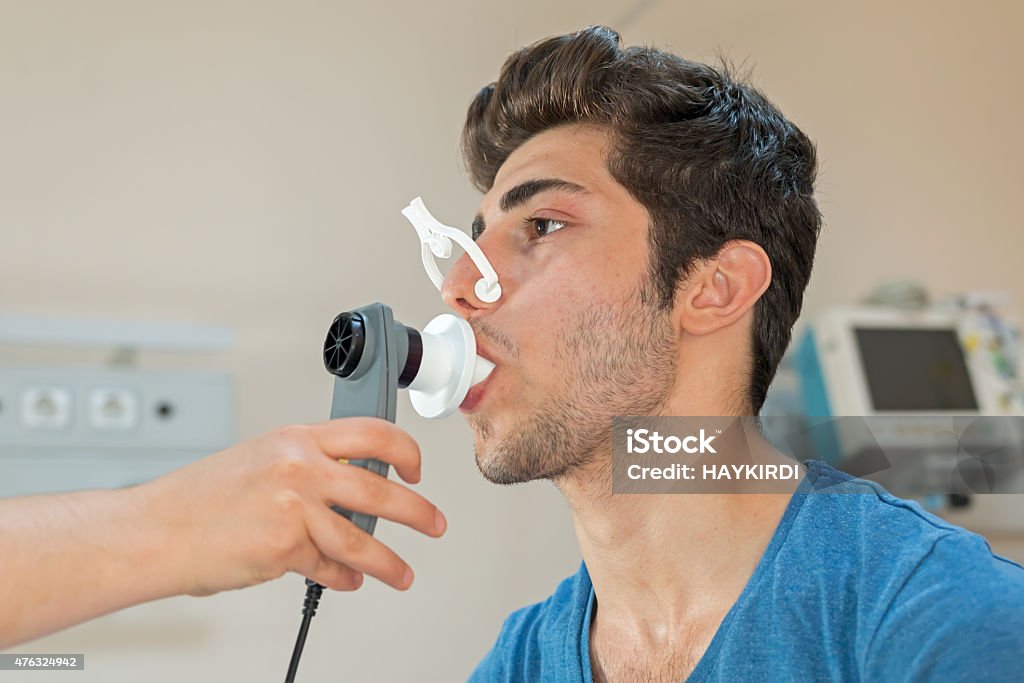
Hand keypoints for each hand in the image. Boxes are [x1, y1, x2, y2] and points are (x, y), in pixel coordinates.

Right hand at [138, 417, 444, 596]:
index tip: (416, 468)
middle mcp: (299, 467)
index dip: (405, 450)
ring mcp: (294, 508)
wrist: (153, 531)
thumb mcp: (258, 460)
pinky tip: (347, 581)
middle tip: (434, 523)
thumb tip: (350, 490)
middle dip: (418, 511)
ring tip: (402, 573)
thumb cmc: (198, 499)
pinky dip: (342, 579)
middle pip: (381, 488)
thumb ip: (305, 468)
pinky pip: (329, 568)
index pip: (371, 432)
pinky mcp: (284, 547)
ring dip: (390, 562)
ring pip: (362, 539)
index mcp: (295, 438)